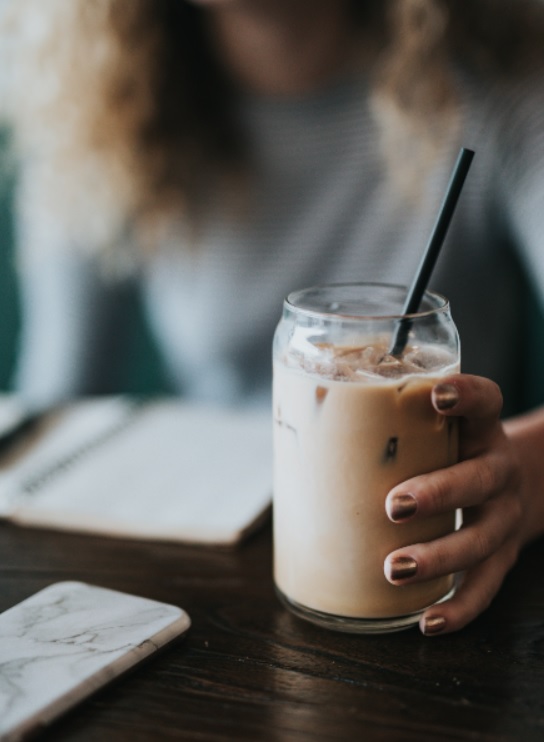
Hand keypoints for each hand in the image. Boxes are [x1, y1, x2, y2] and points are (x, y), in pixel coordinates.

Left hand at [383, 374, 523, 634]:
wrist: (519, 486)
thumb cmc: (454, 453)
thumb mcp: (440, 430)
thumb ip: (394, 425)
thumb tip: (304, 427)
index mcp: (481, 430)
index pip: (486, 401)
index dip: (466, 395)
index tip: (435, 395)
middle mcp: (499, 470)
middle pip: (479, 479)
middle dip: (438, 494)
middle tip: (394, 506)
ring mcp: (504, 517)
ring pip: (479, 540)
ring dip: (438, 557)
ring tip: (393, 569)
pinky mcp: (504, 557)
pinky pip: (484, 588)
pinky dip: (458, 609)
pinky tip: (425, 621)